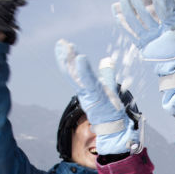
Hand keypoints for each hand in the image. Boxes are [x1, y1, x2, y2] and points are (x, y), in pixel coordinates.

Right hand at [55, 39, 140, 154]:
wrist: (114, 130)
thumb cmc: (111, 111)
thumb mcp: (108, 89)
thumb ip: (106, 75)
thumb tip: (107, 61)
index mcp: (86, 90)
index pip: (76, 72)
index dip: (71, 59)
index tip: (66, 45)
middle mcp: (85, 91)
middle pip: (73, 73)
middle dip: (66, 58)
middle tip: (60, 43)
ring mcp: (89, 94)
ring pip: (77, 76)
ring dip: (71, 62)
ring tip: (67, 47)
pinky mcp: (96, 96)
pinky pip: (89, 82)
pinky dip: (84, 70)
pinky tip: (81, 58)